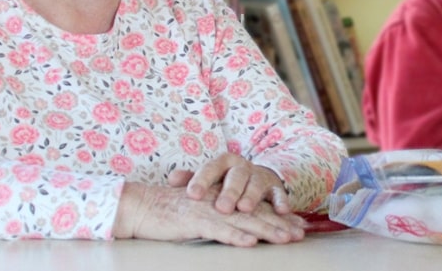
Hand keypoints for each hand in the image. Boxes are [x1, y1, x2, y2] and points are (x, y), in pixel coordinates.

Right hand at [112, 182, 304, 245]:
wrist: (141, 205)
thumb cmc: (169, 211)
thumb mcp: (200, 209)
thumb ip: (220, 213)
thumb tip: (242, 228)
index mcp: (222, 198)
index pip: (255, 207)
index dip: (277, 215)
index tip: (297, 224)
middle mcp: (219, 202)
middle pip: (255, 214)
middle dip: (280, 224)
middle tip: (300, 233)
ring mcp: (208, 211)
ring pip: (243, 222)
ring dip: (266, 231)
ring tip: (285, 239)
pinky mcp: (194, 221)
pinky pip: (218, 230)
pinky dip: (235, 237)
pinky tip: (250, 244)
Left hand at [168, 153, 290, 214]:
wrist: (251, 176)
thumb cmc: (223, 181)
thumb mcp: (208, 178)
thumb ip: (190, 178)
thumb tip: (171, 179)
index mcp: (222, 162)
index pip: (210, 168)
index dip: (201, 180)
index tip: (192, 194)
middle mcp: (241, 167)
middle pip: (235, 176)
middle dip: (229, 191)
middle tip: (222, 207)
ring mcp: (259, 176)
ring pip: (256, 183)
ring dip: (251, 196)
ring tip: (245, 208)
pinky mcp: (274, 187)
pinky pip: (279, 193)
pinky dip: (280, 201)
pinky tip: (280, 211)